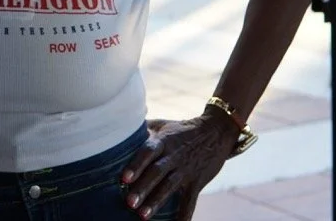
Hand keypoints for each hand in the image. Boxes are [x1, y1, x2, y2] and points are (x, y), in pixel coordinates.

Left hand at [120, 116, 238, 219]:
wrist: (216, 132)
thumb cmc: (182, 130)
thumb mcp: (163, 125)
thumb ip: (143, 129)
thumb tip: (119, 131)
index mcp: (163, 141)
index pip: (147, 152)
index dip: (136, 165)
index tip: (124, 178)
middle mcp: (173, 156)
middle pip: (156, 172)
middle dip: (142, 188)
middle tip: (129, 202)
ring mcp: (186, 170)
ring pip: (169, 187)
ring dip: (156, 202)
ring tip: (142, 215)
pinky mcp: (197, 181)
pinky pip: (190, 200)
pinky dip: (184, 214)